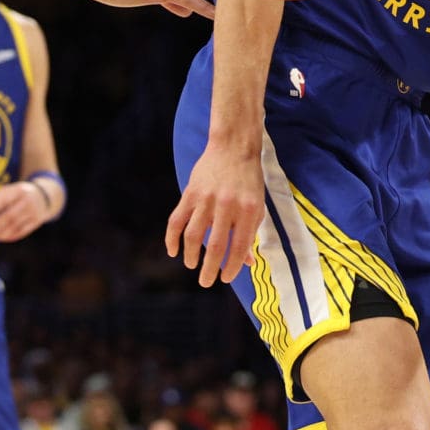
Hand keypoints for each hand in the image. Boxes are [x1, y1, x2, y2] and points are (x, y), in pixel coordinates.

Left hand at [0, 179, 57, 244]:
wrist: (43, 197)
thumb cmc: (19, 194)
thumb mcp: (10, 190)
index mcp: (19, 190)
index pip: (5, 200)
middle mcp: (28, 201)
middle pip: (10, 215)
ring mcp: (33, 212)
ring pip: (16, 225)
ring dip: (1, 233)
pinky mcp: (37, 221)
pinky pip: (23, 231)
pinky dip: (12, 236)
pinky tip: (2, 238)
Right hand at [165, 140, 262, 287]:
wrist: (233, 147)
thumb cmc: (249, 181)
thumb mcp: (256, 206)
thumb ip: (250, 233)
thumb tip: (246, 262)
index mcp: (248, 211)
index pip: (239, 246)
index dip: (232, 266)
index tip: (225, 278)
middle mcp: (227, 206)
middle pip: (215, 246)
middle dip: (209, 269)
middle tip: (205, 282)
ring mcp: (206, 199)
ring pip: (194, 235)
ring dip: (191, 255)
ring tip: (191, 266)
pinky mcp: (190, 193)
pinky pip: (177, 220)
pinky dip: (172, 237)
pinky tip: (173, 250)